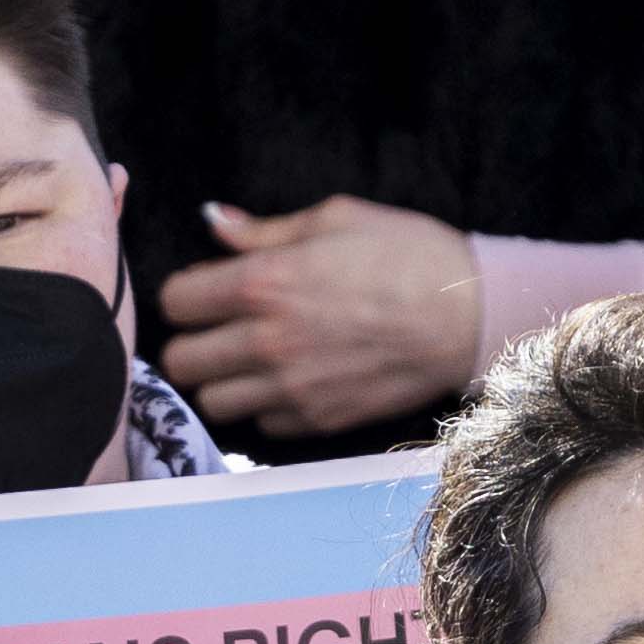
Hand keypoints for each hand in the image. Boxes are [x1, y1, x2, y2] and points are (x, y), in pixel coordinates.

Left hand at [158, 197, 481, 435]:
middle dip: (192, 342)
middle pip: (180, 361)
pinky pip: (262, 424)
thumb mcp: (335, 219)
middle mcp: (267, 342)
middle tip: (219, 330)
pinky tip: (289, 380)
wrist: (469, 315)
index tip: (205, 291)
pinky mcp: (319, 420)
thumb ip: (263, 230)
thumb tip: (214, 221)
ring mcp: (292, 389)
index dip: (186, 294)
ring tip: (248, 360)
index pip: (174, 302)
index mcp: (264, 284)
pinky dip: (264, 406)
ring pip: (212, 402)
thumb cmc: (409, 255)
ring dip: (222, 381)